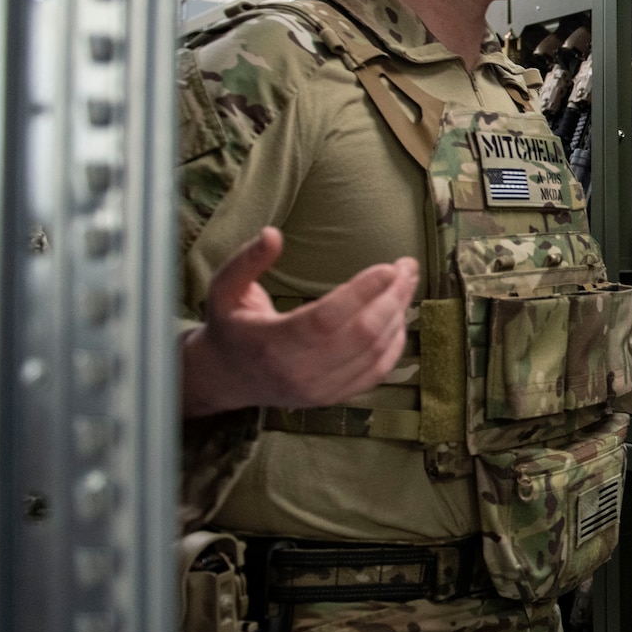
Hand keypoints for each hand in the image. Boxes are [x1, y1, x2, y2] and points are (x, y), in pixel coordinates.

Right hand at [180, 227, 419, 417]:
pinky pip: (376, 372)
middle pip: (361, 335)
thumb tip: (273, 233)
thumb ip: (246, 260)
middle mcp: (297, 372)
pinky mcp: (332, 397)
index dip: (362, 292)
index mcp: (269, 344)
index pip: (325, 318)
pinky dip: (395, 344)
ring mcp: (318, 390)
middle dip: (392, 297)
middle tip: (408, 267)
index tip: (389, 267)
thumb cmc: (230, 325)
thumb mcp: (224, 289)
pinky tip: (399, 316)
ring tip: (406, 284)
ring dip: (399, 316)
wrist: (227, 378)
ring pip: (374, 353)